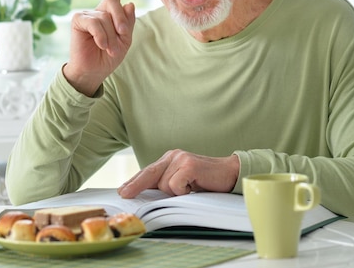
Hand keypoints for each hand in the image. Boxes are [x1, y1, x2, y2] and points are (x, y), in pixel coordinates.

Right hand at [63, 0, 135, 95]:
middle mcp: (97, 10)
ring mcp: (87, 14)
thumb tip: (129, 3)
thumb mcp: (125, 40)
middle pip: (113, 1)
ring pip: (105, 17)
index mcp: (109, 13)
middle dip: (120, 19)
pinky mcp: (78, 21)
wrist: (93, 71)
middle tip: (123, 36)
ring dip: (111, 36)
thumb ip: (128, 23)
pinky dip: (102, 36)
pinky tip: (102, 45)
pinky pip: (94, 23)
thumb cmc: (108, 56)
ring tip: (109, 48)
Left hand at [117, 150, 239, 198]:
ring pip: (164, 184)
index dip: (134, 182)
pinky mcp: (189, 165)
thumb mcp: (183, 183)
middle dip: (135, 185)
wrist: (231, 174)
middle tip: (124, 194)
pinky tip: (194, 187)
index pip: (148, 171)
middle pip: (148, 173)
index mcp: (170, 159)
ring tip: (191, 189)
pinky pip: (175, 185)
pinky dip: (183, 192)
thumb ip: (167, 184)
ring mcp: (181, 159)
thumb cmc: (207, 182)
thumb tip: (146, 196)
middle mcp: (173, 156)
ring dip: (175, 193)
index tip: (123, 191)